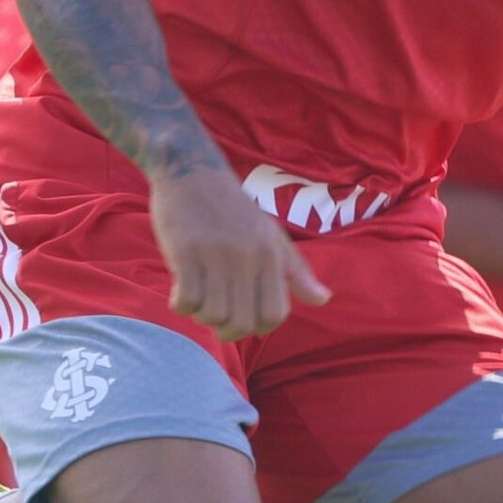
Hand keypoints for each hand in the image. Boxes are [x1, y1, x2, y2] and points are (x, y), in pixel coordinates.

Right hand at [149, 163, 329, 339]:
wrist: (192, 170)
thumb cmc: (233, 209)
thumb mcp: (271, 235)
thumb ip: (296, 271)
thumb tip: (323, 300)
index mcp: (272, 255)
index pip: (275, 315)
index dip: (257, 327)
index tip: (241, 317)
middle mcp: (248, 256)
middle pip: (242, 323)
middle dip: (226, 331)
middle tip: (213, 316)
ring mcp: (216, 253)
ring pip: (212, 315)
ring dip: (201, 316)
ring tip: (197, 299)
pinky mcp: (185, 250)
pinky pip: (186, 300)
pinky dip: (180, 305)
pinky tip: (178, 291)